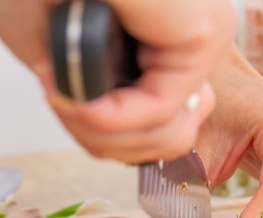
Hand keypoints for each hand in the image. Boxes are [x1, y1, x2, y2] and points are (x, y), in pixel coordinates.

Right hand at [0, 0, 237, 162]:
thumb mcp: (60, 61)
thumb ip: (99, 107)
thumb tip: (123, 132)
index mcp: (160, 42)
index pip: (159, 123)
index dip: (105, 136)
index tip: (61, 102)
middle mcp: (188, 37)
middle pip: (168, 136)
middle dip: (107, 141)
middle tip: (65, 104)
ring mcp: (201, 34)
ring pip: (167, 132)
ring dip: (103, 132)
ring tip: (66, 96)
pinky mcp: (202, 30)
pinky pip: (161, 109)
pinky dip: (114, 119)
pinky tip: (81, 97)